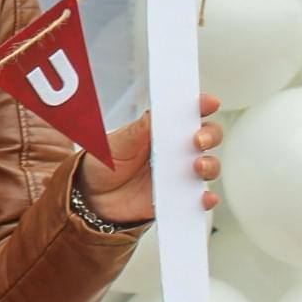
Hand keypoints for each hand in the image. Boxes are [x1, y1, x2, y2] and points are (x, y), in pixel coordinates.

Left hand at [78, 93, 222, 223]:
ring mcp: (178, 174)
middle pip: (207, 138)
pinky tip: (203, 197)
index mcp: (160, 131)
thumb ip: (138, 130)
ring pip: (208, 166)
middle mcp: (174, 151)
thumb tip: (156, 114)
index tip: (208, 103)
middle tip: (197, 139)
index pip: (186, 115)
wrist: (92, 198)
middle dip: (209, 135)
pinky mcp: (178, 198)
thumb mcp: (116, 143)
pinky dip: (206, 198)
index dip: (200, 106)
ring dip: (210, 164)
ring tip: (197, 167)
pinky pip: (199, 198)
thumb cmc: (104, 165)